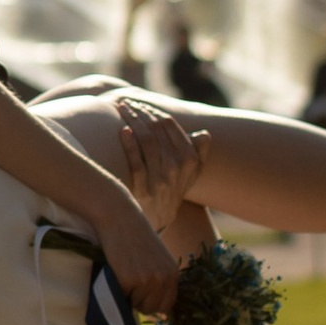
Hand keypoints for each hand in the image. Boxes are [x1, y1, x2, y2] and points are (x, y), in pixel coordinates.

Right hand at [88, 183, 179, 311]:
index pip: (167, 306)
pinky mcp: (128, 280)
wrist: (119, 218)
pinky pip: (122, 298)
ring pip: (137, 305)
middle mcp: (163, 279)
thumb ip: (162, 279)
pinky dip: (117, 289)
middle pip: (152, 309)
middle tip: (131, 282)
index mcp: (173, 274)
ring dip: (128, 296)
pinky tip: (117, 271)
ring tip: (124, 273)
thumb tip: (160, 311)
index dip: (153, 303)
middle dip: (140, 301)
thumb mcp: (158, 259)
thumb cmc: (136, 237)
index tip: (143, 296)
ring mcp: (146, 280)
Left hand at [110, 96, 202, 228]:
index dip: (154, 111)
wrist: (159, 220)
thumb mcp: (193, 174)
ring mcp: (159, 180)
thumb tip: (204, 134)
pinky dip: (129, 145)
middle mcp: (176, 169)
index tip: (141, 105)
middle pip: (156, 130)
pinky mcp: (142, 191)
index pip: (169, 126)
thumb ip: (200, 153)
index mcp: (190, 160)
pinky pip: (136, 163)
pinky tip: (122, 131)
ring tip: (121, 110)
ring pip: (146, 142)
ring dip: (132, 121)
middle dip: (140, 112)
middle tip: (126, 104)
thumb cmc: (174, 190)